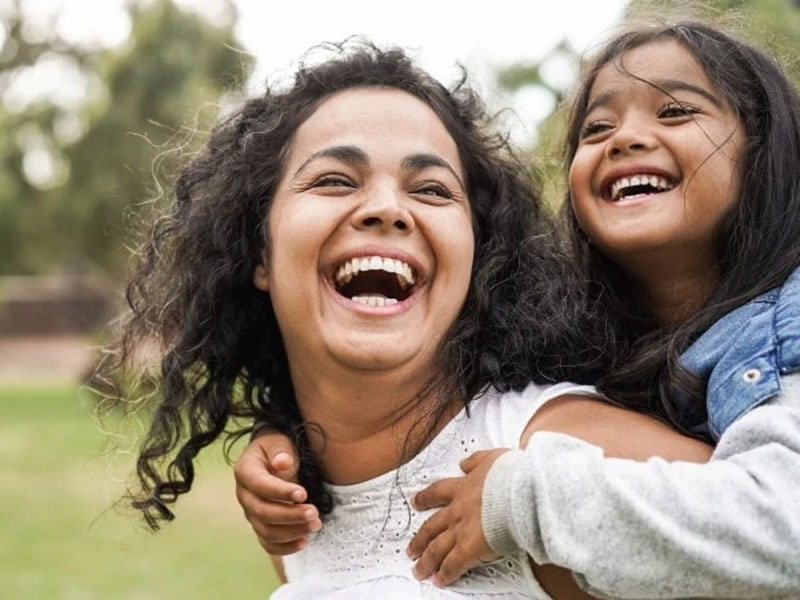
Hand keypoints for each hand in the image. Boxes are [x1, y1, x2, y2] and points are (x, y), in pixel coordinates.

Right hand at [234, 430, 321, 554]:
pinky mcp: (261, 525)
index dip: (280, 492)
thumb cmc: (277, 447)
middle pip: (262, 512)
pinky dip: (286, 547)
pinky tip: (305, 541)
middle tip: (314, 513)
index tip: (303, 494)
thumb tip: (283, 463)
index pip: (259, 485)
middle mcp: (244, 495)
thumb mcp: (278, 441)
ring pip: (266, 531)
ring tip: (316, 525)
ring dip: (292, 532)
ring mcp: (251, 513)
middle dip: (290, 515)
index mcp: (245, 471)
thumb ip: (280, 451)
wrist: (274, 457)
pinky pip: (268, 543)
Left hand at [406, 448, 508, 585]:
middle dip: (419, 539)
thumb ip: (476, 460)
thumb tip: (464, 462)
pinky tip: (440, 581)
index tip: (416, 502)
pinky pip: (452, 565)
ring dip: (426, 561)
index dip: (426, 498)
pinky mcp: (469, 548)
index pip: (438, 492)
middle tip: (410, 548)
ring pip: (436, 548)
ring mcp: (461, 530)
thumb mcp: (492, 458)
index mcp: (463, 487)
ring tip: (419, 570)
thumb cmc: (513, 475)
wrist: (521, 491)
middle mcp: (457, 510)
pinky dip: (445, 574)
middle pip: (431, 526)